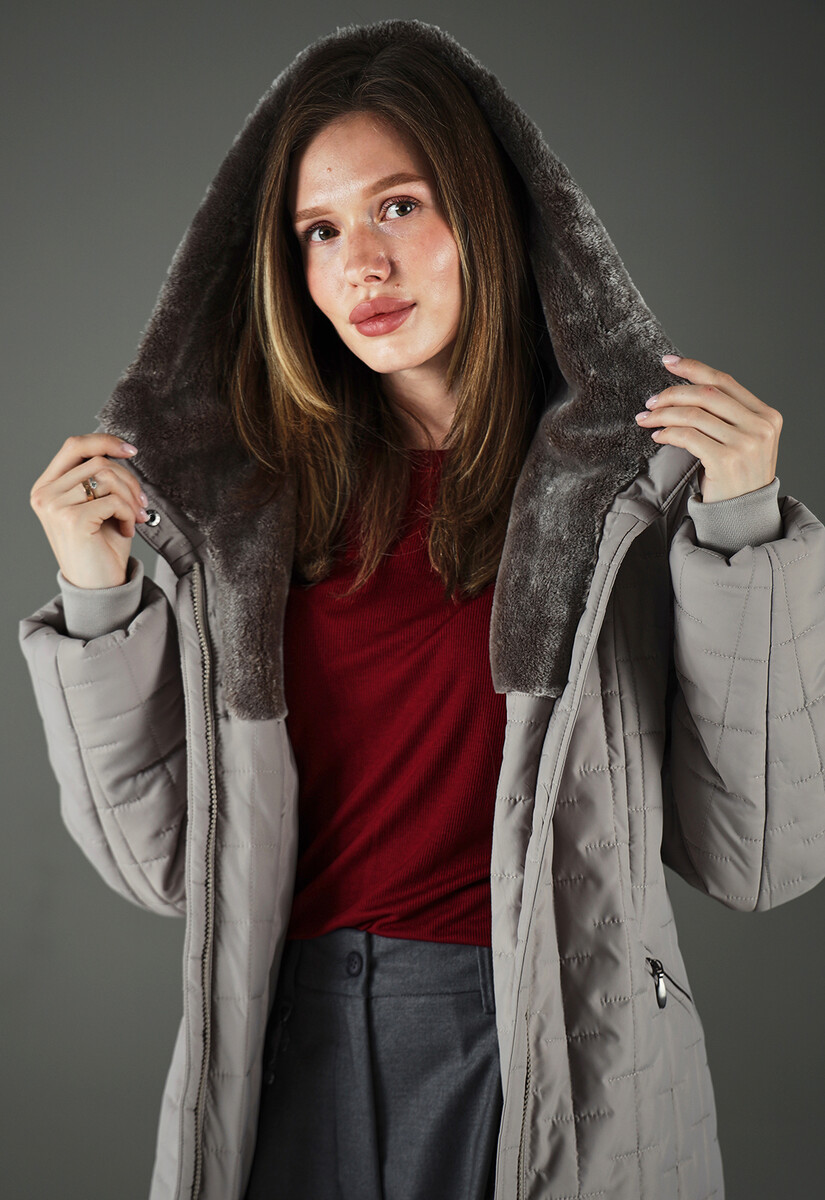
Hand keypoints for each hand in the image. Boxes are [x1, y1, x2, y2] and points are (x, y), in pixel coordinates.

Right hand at [30, 433, 146, 588]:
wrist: (99, 588)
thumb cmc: (101, 548)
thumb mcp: (99, 506)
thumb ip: (101, 479)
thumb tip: (121, 452)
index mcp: (48, 486)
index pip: (74, 446)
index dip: (104, 441)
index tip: (131, 450)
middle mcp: (45, 494)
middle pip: (97, 461)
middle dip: (129, 480)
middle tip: (141, 503)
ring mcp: (55, 507)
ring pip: (107, 477)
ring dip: (130, 497)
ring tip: (135, 517)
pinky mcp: (71, 520)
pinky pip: (113, 500)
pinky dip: (129, 514)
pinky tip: (129, 530)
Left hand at [634, 355, 782, 502]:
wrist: (743, 516)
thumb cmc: (737, 478)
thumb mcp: (743, 441)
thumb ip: (726, 416)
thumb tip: (684, 390)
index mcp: (766, 415)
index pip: (725, 381)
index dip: (693, 368)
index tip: (669, 362)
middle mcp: (760, 426)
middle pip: (706, 394)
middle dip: (672, 393)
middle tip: (650, 401)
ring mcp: (745, 443)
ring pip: (694, 414)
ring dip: (664, 414)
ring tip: (647, 418)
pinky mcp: (726, 460)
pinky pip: (688, 437)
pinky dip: (668, 433)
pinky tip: (658, 436)